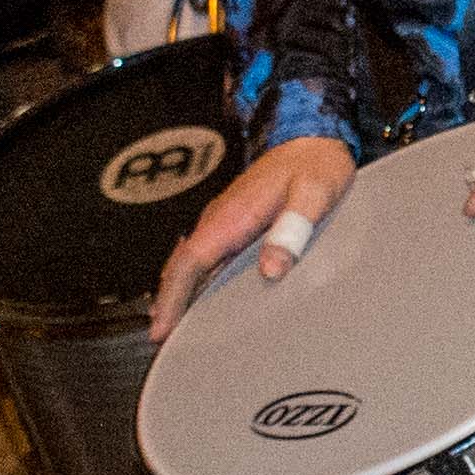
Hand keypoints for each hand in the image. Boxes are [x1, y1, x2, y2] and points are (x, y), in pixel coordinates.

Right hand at [152, 131, 357, 334]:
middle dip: (167, 301)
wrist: (312, 137)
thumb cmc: (315, 164)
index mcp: (233, 215)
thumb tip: (272, 267)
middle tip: (159, 337)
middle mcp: (221, 217)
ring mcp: (223, 219)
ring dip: (176, 290)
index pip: (191, 260)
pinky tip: (194, 295)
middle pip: (181, 265)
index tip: (161, 325)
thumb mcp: (315, 193)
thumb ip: (294, 228)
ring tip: (169, 326)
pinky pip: (203, 254)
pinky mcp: (232, 222)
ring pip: (189, 260)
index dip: (173, 296)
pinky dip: (192, 277)